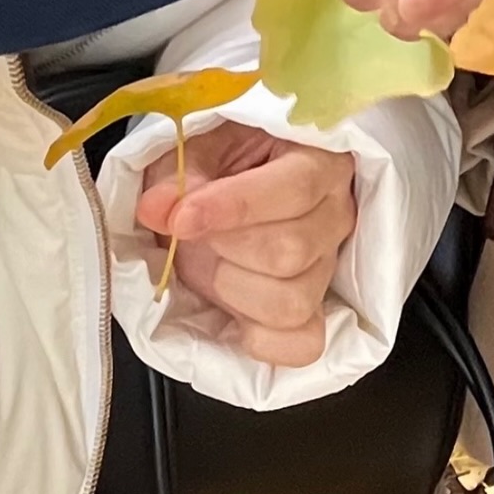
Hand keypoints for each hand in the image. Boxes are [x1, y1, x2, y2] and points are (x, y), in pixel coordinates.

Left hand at [136, 120, 355, 366]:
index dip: (234, 207)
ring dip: (232, 289)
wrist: (225, 191)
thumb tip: (157, 209)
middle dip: (224, 248)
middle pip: (292, 250)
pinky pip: (301, 345)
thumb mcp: (195, 149)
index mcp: (320, 159)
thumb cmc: (220, 163)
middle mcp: (336, 214)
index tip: (182, 218)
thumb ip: (178, 176)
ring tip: (212, 263)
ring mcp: (329, 266)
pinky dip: (261, 339)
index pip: (296, 188)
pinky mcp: (314, 310)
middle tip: (193, 233)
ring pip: (293, 301)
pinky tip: (234, 310)